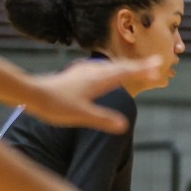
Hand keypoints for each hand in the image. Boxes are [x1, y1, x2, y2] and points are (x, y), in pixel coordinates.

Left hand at [29, 56, 162, 133]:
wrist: (31, 93)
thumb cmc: (55, 105)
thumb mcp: (81, 116)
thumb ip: (102, 119)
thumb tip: (124, 126)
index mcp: (98, 80)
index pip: (126, 73)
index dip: (143, 70)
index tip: (158, 66)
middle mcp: (93, 72)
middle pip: (121, 66)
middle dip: (139, 66)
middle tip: (156, 64)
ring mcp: (84, 71)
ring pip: (110, 66)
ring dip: (126, 66)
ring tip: (136, 67)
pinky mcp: (76, 74)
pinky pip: (100, 68)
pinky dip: (111, 69)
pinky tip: (105, 72)